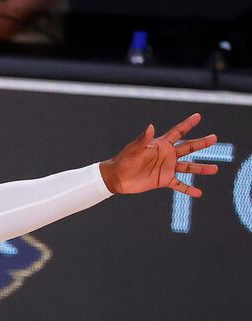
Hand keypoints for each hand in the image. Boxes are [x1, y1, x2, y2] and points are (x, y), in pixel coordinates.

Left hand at [99, 113, 218, 197]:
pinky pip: (179, 185)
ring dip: (201, 168)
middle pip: (188, 148)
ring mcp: (167, 168)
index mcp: (160, 144)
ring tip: (215, 169)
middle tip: (214, 138)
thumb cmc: (124, 160)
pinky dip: (189, 189)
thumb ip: (143, 139)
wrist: (117, 177)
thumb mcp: (134, 149)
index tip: (198, 116)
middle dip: (201, 143)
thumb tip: (151, 126)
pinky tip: (199, 193)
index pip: (177, 132)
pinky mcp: (164, 180)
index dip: (187, 124)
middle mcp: (167, 155)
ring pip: (188, 167)